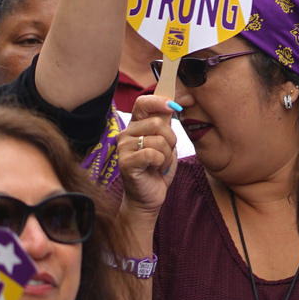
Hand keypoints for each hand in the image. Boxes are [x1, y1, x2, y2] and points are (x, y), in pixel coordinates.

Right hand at [118, 92, 177, 216]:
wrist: (148, 197)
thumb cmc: (157, 169)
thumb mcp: (165, 142)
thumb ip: (166, 123)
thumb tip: (175, 103)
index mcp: (136, 126)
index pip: (143, 102)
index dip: (159, 101)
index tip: (174, 107)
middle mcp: (126, 134)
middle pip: (157, 122)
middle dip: (171, 139)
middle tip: (165, 153)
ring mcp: (123, 148)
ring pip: (158, 140)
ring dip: (167, 155)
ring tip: (159, 164)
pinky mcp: (126, 162)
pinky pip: (153, 154)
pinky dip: (161, 163)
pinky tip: (155, 169)